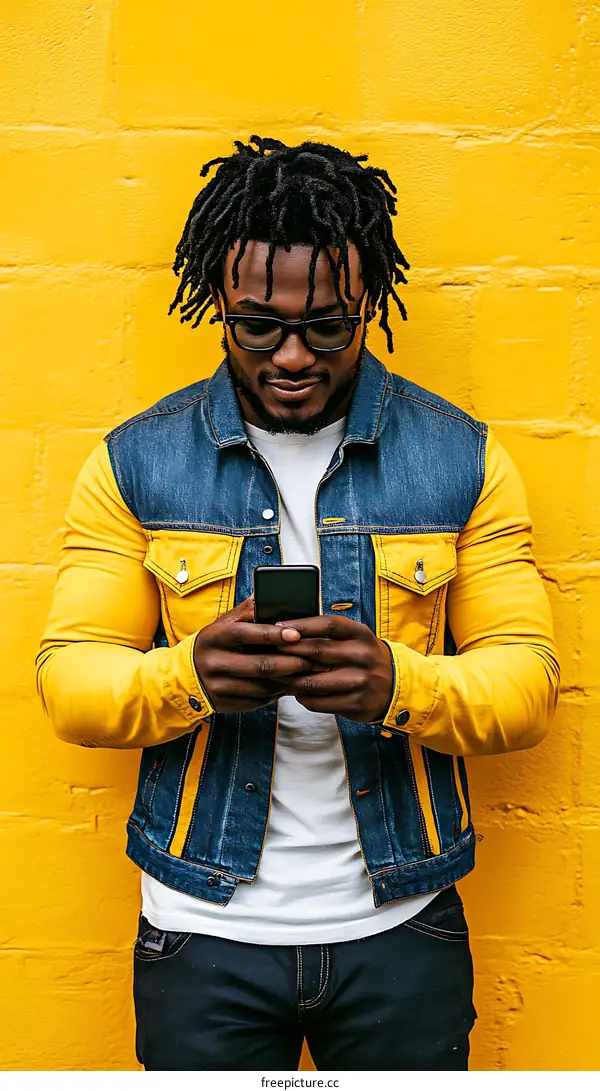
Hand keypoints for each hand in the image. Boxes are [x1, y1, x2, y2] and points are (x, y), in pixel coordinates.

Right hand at [192, 598, 320, 713]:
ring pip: (262, 687)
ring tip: (306, 672)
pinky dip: (276, 693)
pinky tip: (288, 684)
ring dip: (288, 680)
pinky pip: (258, 701)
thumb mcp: (223, 624)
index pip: (244, 633)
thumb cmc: (214, 644)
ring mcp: (218, 686)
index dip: (272, 634)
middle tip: (312, 658)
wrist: (186, 676)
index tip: (296, 634)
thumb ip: (247, 611)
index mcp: (214, 637)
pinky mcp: (224, 705)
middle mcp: (213, 662)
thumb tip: (270, 595)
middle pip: (259, 665)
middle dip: (291, 662)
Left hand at [276, 614, 394, 721]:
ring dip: (290, 678)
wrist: (395, 686)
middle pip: (318, 651)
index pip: (328, 624)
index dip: (301, 624)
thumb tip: (288, 629)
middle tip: (269, 650)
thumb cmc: (363, 657)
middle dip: (289, 650)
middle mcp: (363, 656)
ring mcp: (360, 682)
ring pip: (313, 681)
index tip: (279, 627)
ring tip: (277, 674)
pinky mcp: (356, 704)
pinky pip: (318, 702)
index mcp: (361, 635)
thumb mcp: (355, 639)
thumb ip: (328, 634)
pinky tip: (296, 691)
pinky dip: (301, 697)